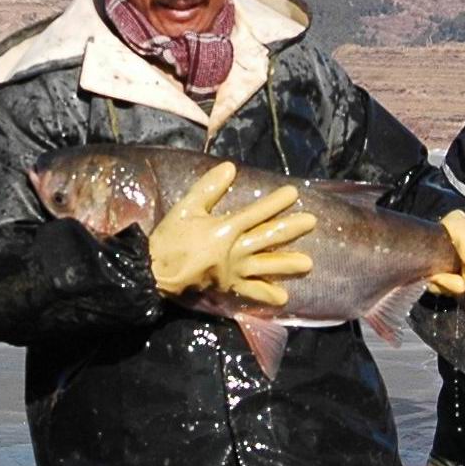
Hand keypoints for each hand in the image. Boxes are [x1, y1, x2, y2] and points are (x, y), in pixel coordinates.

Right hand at [147, 160, 314, 307]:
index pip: (256, 213)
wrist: (153, 272)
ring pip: (266, 266)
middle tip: (311, 222)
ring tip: (308, 264)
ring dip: (287, 264)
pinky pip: (250, 292)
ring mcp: (234, 271)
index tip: (294, 193)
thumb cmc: (169, 239)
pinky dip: (266, 295)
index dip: (276, 202)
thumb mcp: (186, 208)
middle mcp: (235, 250)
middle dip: (291, 229)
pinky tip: (283, 297)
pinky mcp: (228, 287)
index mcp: (226, 229)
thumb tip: (230, 167)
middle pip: (268, 237)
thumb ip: (208, 189)